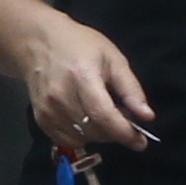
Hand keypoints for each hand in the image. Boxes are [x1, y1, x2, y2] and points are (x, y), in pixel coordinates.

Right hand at [17, 15, 158, 162]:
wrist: (38, 43)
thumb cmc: (79, 45)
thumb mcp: (112, 58)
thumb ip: (130, 89)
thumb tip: (147, 117)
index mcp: (82, 77)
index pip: (104, 115)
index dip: (124, 133)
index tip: (140, 142)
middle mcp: (61, 96)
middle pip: (95, 130)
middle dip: (115, 132)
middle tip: (124, 121)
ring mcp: (48, 110)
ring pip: (83, 138)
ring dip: (100, 134)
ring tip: (104, 116)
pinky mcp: (40, 119)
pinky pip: (67, 140)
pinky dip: (82, 136)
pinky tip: (87, 120)